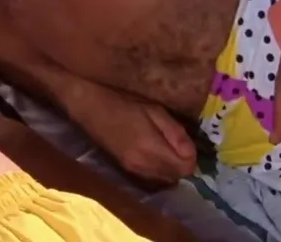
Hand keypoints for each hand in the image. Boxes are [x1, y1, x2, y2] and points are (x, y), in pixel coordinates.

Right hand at [68, 80, 197, 185]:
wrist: (89, 106)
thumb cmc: (122, 101)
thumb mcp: (154, 110)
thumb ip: (174, 132)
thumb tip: (191, 152)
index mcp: (150, 149)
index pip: (185, 167)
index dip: (191, 155)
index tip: (185, 141)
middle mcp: (143, 166)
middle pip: (176, 177)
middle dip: (182, 163)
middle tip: (176, 142)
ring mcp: (132, 170)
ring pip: (164, 180)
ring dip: (171, 167)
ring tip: (165, 147)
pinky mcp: (125, 170)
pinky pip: (152, 178)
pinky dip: (158, 169)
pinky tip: (153, 153)